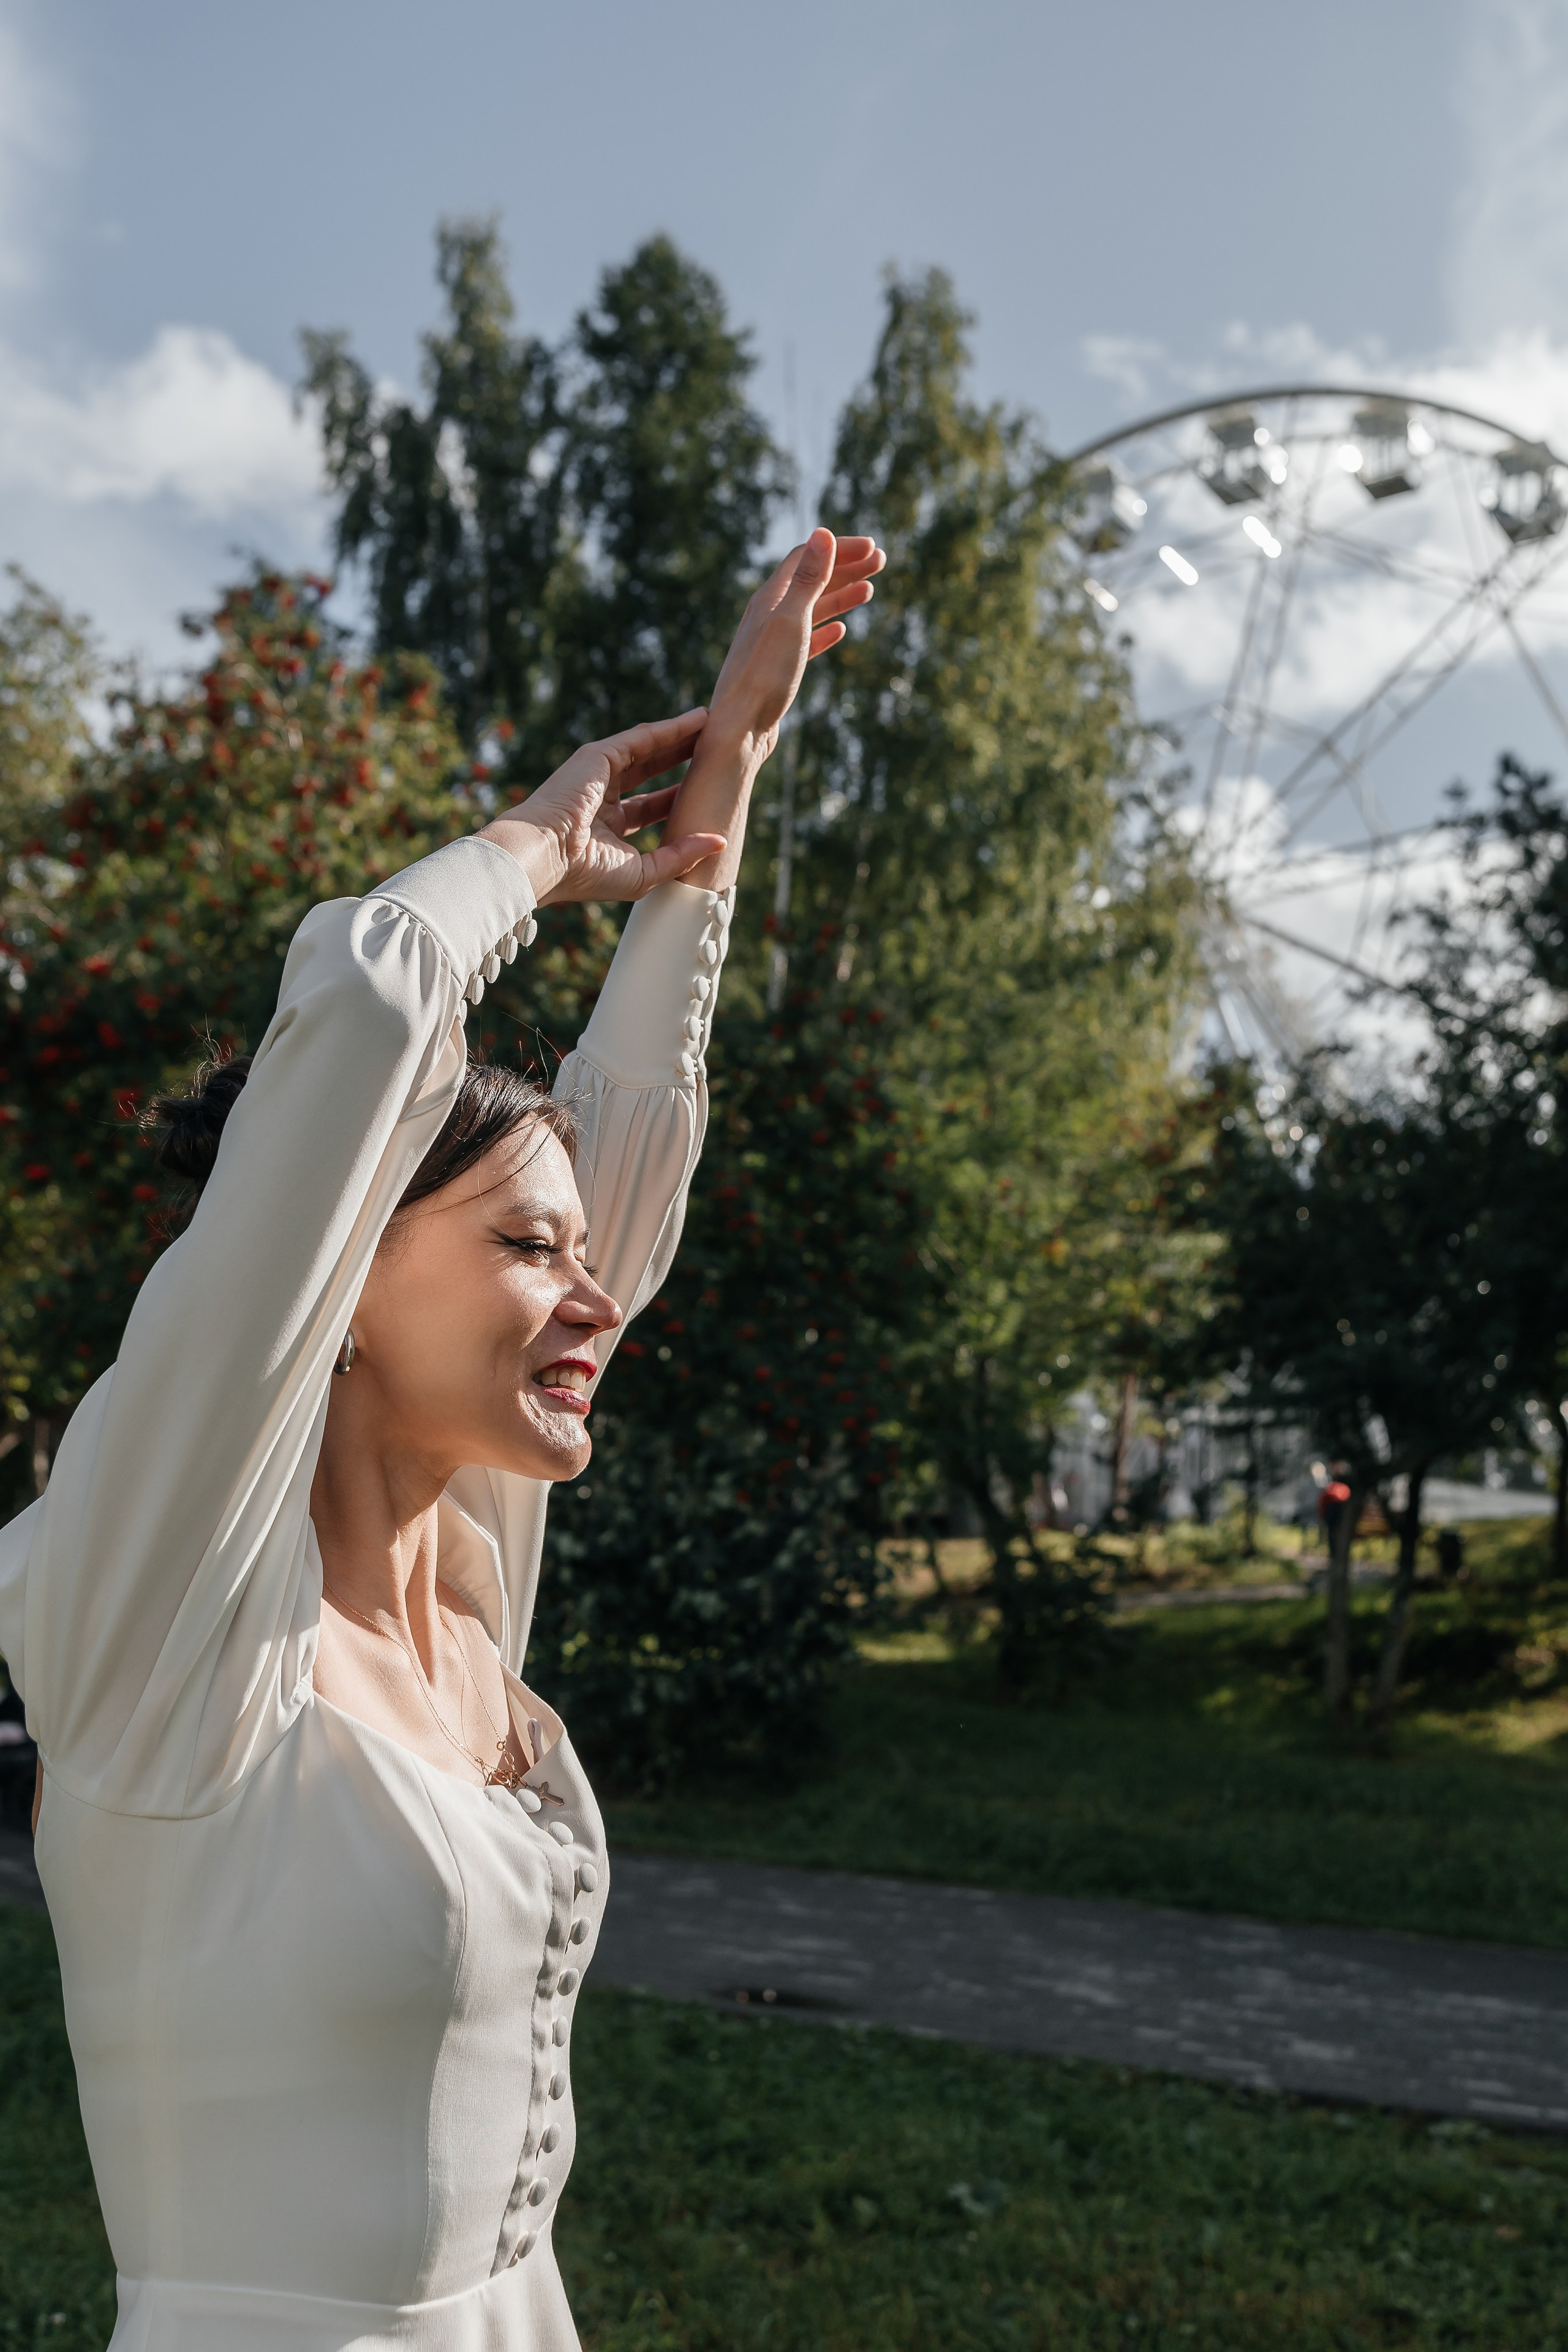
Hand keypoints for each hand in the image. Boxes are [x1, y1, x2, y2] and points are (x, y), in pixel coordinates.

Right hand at [480, 712, 727, 905]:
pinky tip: (697, 720)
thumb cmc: (587, 874)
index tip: (707, 791)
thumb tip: (720, 840)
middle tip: (714, 751)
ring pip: (649, 751)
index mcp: (607, 828)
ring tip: (712, 727)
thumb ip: (682, 855)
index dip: (677, 798)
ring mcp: (598, 775)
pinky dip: (670, 728)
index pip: (650, 807)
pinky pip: (642, 738)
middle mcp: (602, 798)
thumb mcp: (644, 872)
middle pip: (651, 774)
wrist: (545, 857)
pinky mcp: (598, 756)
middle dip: (682, 761)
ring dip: (680, 738)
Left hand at [705, 528, 883, 768]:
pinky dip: (825, 629)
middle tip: (880, 561)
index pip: (806, 557)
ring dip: (840, 595)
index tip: (872, 548)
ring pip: (811, 609)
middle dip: (845, 567)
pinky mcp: (777, 669)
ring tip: (869, 589)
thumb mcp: (791, 621)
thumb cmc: (764, 676)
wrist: (739, 731)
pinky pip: (805, 640)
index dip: (838, 548)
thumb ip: (808, 579)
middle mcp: (767, 615)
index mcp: (769, 598)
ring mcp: (772, 642)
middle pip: (810, 580)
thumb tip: (823, 533)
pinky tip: (841, 630)